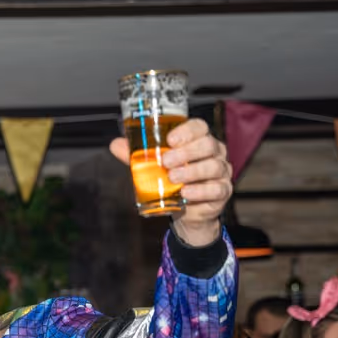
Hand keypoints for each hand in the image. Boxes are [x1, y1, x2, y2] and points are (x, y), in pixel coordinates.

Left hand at [110, 117, 231, 246]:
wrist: (185, 210)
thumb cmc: (172, 181)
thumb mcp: (154, 167)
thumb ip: (138, 156)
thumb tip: (116, 144)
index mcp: (198, 141)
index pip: (199, 127)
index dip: (187, 131)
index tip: (170, 139)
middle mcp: (214, 153)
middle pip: (208, 145)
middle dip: (186, 152)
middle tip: (166, 162)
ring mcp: (221, 172)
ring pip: (213, 166)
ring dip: (192, 172)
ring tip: (173, 178)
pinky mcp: (222, 191)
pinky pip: (216, 189)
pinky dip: (200, 191)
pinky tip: (186, 193)